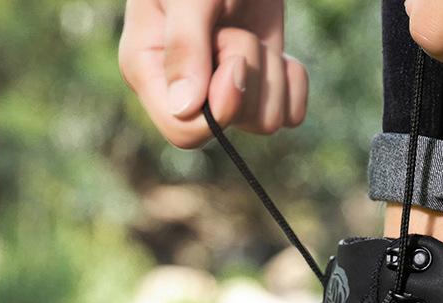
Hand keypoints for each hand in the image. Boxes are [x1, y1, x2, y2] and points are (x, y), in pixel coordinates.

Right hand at [119, 0, 307, 147]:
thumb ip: (185, 46)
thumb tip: (185, 109)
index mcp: (150, 72)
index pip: (184, 132)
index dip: (219, 108)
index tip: (234, 64)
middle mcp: (185, 93)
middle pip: (231, 125)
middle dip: (246, 77)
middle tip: (233, 30)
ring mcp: (224, 93)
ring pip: (264, 123)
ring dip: (270, 74)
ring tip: (249, 32)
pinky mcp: (260, 89)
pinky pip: (290, 115)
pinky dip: (292, 83)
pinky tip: (280, 54)